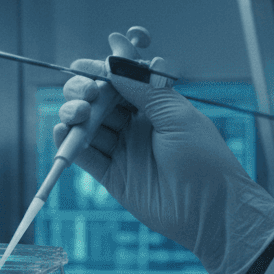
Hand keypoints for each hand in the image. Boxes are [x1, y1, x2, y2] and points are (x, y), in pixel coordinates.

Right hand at [54, 32, 273, 273]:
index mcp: (155, 107)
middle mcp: (135, 126)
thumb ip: (144, 91)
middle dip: (85, 90)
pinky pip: (85, 156)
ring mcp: (122, 151)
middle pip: (99, 102)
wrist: (210, 210)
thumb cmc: (204, 160)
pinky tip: (63, 131)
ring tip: (78, 112)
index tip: (88, 63)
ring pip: (88, 126)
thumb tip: (114, 65)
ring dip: (75, 114)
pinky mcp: (111, 176)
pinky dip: (68, 143)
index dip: (103, 71)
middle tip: (86, 91)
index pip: (121, 82)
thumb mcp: (178, 116)